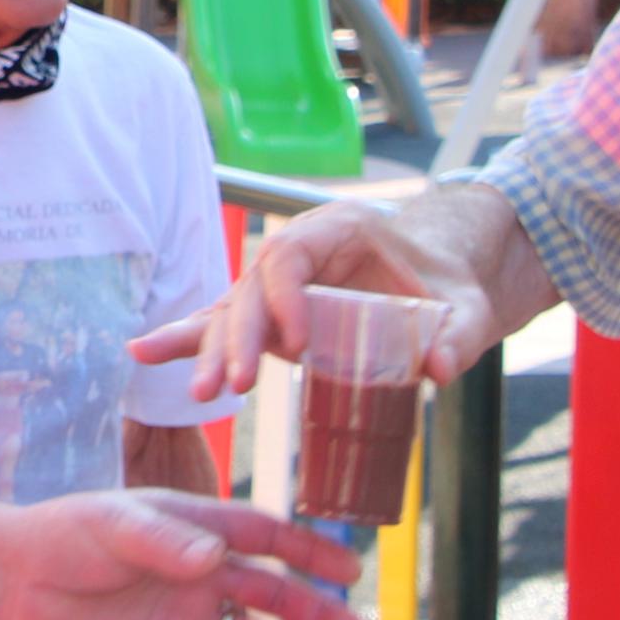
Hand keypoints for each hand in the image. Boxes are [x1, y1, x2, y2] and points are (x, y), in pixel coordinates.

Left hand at [0, 490, 365, 619]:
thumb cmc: (68, 534)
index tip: (350, 570)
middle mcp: (199, 574)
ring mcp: (182, 617)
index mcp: (197, 529)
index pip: (265, 538)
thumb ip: (164, 544)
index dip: (308, 552)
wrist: (18, 578)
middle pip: (269, 594)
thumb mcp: (114, 526)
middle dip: (314, 612)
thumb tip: (215, 559)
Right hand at [130, 198, 493, 405]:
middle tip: (229, 387)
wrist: (449, 271)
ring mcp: (285, 283)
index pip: (291, 255)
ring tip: (193, 391)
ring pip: (233, 309)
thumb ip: (460, 333)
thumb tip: (438, 369)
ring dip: (209, 349)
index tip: (295, 346)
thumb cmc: (454, 278)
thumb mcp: (470, 305)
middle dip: (235, 337)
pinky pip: (232, 323)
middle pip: (250, 287)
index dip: (283, 299)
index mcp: (340, 229)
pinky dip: (195, 340)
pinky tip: (149, 353)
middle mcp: (302, 251)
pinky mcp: (279, 313)